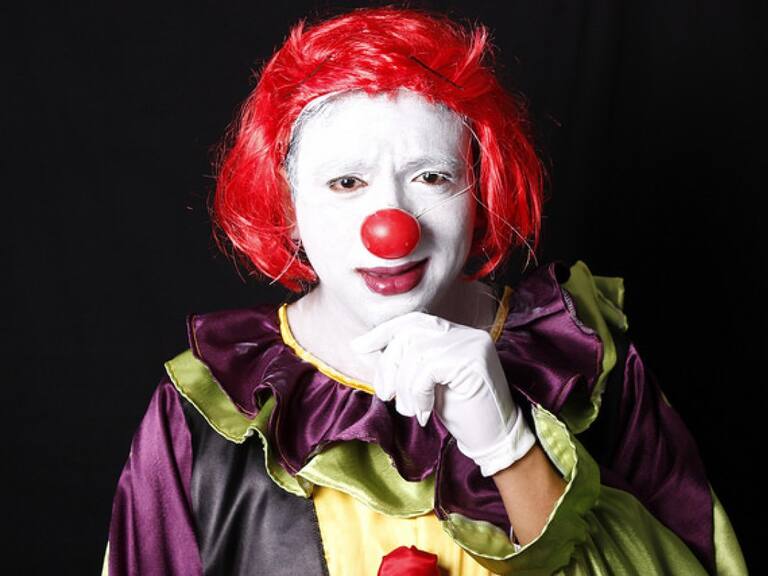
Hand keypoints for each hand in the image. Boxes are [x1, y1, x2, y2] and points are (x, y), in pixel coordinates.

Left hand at [349, 312, 536, 476]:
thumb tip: (364, 346)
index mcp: (455, 333)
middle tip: (385, 396)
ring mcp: (472, 345)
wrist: (494, 440)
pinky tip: (426, 412)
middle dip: (388, 365)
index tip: (359, 347)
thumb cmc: (460, 413)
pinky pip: (427, 371)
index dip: (383, 332)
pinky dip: (418, 394)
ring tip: (411, 409)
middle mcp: (466, 333)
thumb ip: (406, 361)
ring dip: (403, 387)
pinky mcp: (473, 362)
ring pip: (415, 353)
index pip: (413, 321)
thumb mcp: (426, 381)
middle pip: (409, 334)